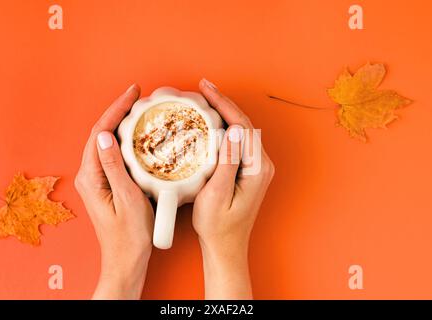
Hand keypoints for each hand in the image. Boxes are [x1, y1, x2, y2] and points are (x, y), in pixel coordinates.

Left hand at [74, 84, 153, 299]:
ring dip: (123, 123)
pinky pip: (116, 154)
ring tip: (140, 109)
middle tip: (138, 96)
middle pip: (102, 133)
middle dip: (119, 111)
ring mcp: (98, 179)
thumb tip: (105, 135)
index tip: (132, 93)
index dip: (116, 109)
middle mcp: (90, 175)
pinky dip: (128, 140)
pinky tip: (140, 135)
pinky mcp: (109, 183)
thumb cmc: (129, 236)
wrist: (127, 259)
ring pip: (109, 142)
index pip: (100, 132)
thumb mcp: (126, 199)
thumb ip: (115, 167)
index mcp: (90, 177)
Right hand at [193, 79, 274, 298]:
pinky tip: (212, 120)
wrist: (226, 246)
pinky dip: (225, 126)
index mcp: (256, 169)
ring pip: (242, 130)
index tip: (207, 89)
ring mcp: (256, 167)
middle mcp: (261, 165)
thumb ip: (227, 162)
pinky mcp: (249, 170)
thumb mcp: (216, 195)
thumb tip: (235, 130)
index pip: (242, 126)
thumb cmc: (218, 226)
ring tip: (206, 97)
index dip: (224, 104)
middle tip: (204, 86)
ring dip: (225, 112)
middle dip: (224, 103)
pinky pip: (239, 141)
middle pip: (244, 124)